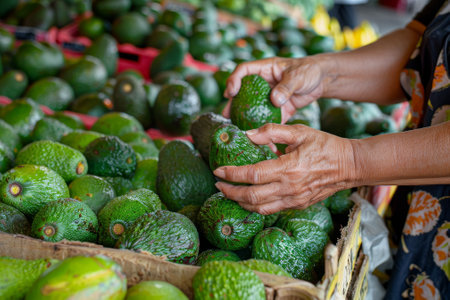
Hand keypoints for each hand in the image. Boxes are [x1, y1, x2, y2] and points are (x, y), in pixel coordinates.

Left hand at [213, 124, 356, 214]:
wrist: (349, 166)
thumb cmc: (325, 146)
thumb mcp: (299, 131)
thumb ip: (272, 132)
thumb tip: (247, 135)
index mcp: (288, 168)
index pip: (252, 175)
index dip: (231, 174)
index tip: (218, 170)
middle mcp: (290, 188)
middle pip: (251, 197)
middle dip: (230, 192)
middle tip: (218, 184)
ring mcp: (294, 200)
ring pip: (259, 208)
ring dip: (240, 202)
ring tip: (228, 192)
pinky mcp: (298, 205)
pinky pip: (271, 210)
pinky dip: (255, 207)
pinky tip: (247, 198)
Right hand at [222, 56, 329, 122]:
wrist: (322, 80)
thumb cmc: (309, 70)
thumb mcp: (298, 75)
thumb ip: (286, 87)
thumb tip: (274, 100)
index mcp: (265, 69)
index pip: (243, 71)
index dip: (234, 80)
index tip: (232, 92)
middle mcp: (263, 83)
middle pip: (243, 92)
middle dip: (233, 103)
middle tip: (226, 114)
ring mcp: (269, 97)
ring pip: (252, 106)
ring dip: (244, 117)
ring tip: (236, 126)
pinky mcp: (278, 108)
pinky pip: (267, 117)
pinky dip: (263, 126)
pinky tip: (258, 135)